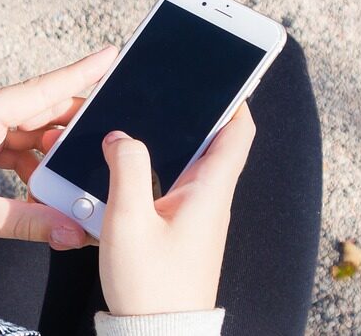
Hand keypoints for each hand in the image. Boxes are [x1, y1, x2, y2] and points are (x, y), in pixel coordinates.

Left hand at [0, 47, 117, 251]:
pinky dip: (34, 166)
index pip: (34, 92)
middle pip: (36, 109)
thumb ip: (23, 221)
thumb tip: (71, 230)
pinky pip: (14, 152)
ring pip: (27, 133)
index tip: (108, 56)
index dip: (76, 75)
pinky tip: (49, 184)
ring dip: (54, 148)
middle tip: (113, 116)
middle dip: (75, 114)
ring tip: (84, 161)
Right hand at [98, 103, 255, 315]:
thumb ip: (127, 169)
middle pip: (212, 142)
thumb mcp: (128, 221)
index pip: (238, 132)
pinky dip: (157, 168)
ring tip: (139, 120)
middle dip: (192, 113)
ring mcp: (198, 216)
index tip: (217, 74)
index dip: (233, 98)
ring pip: (190, 164)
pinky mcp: (182, 230)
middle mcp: (211, 200)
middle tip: (167, 90)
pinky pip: (175, 186)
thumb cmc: (149, 285)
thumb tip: (121, 136)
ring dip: (170, 141)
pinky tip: (128, 167)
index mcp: (209, 191)